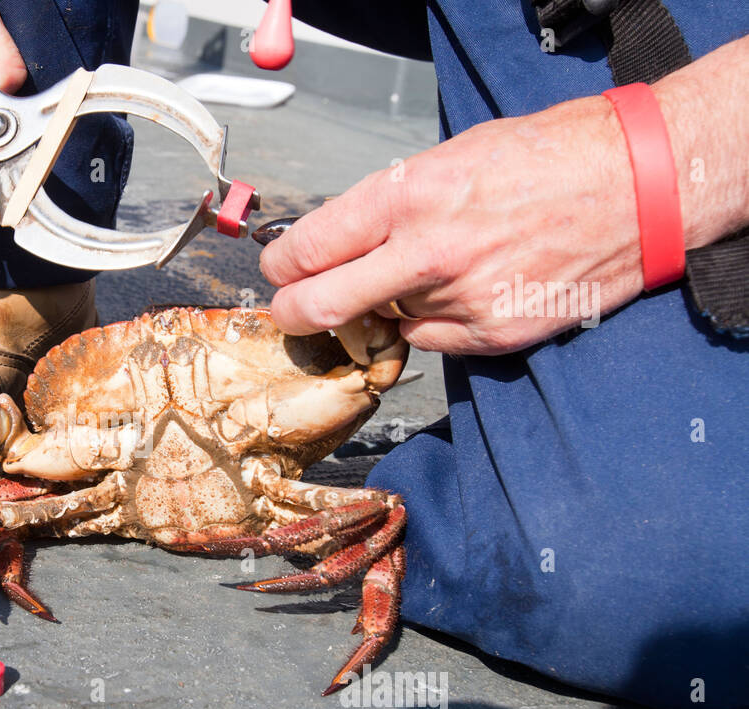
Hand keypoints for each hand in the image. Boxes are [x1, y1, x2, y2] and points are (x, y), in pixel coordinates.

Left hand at [261, 95, 648, 354]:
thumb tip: (339, 242)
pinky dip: (430, 324)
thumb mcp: (451, 157)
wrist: (639, 186)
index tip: (279, 273)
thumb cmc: (548, 157)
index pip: (307, 248)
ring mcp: (459, 299)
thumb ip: (389, 205)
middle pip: (320, 305)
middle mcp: (426, 253)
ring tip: (429, 271)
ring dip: (385, 307)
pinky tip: (463, 291)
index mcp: (408, 196)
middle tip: (292, 312)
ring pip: (382, 321)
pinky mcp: (490, 335)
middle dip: (292, 313)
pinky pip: (429, 341)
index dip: (281, 267)